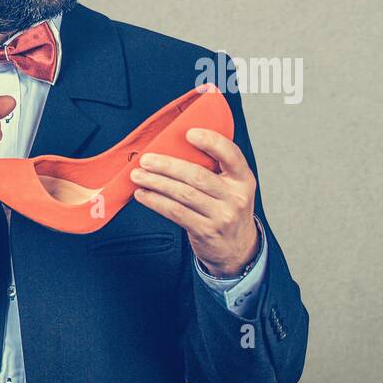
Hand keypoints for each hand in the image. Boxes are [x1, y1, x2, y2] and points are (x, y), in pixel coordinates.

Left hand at [130, 127, 258, 275]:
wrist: (237, 249)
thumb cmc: (227, 209)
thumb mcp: (232, 187)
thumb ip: (215, 169)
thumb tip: (177, 147)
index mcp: (243, 179)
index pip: (231, 155)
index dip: (211, 142)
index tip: (190, 133)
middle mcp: (235, 197)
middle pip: (197, 176)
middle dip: (167, 165)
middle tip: (147, 160)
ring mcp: (221, 216)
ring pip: (183, 194)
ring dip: (156, 183)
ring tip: (139, 175)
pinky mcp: (205, 231)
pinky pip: (176, 212)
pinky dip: (156, 202)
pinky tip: (144, 195)